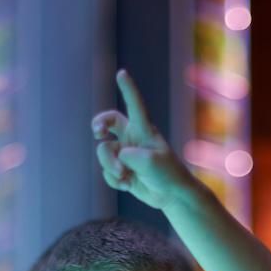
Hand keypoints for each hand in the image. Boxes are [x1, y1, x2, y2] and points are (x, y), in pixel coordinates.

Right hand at [91, 70, 191, 210]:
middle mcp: (133, 138)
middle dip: (99, 124)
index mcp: (144, 129)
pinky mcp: (121, 170)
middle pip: (108, 122)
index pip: (134, 105)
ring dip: (109, 165)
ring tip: (124, 175)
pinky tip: (126, 184)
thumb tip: (115, 159)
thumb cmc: (167, 173)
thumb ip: (127, 155)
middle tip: (98, 132)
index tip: (122, 73)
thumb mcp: (149, 161)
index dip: (128, 88)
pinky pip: (107, 172)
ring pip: (104, 153)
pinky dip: (114, 180)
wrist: (172, 196)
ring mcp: (125, 155)